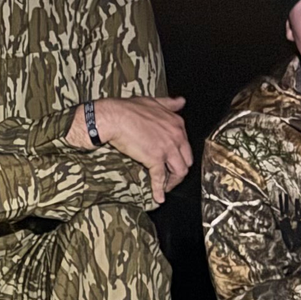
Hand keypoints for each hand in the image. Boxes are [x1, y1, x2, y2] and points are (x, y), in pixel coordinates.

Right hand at [72, 95, 192, 203]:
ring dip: (173, 182)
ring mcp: (168, 148)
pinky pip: (160, 178)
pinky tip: (158, 198)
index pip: (186, 145)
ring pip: (179, 171)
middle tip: (170, 176)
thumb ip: (169, 104)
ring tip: (165, 187)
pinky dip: (159, 190)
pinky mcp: (155, 159)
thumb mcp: (153, 101)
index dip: (180, 156)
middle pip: (186, 160)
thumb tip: (181, 101)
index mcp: (177, 123)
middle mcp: (177, 136)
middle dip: (179, 171)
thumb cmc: (128, 109)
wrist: (114, 117)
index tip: (173, 161)